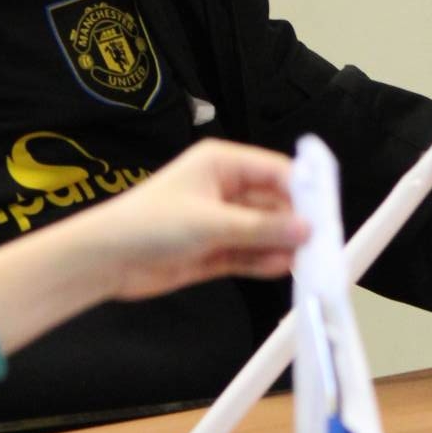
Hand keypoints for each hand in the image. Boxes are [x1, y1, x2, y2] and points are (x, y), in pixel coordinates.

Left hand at [91, 139, 307, 301]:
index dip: (303, 189)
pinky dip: (264, 261)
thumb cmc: (151, 225)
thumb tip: (307, 229)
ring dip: (282, 244)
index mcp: (223, 164)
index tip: (327, 210)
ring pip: (263, 231)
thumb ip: (261, 228)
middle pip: (273, 203)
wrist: (103, 261)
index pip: (275, 170)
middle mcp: (225, 189)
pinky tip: (284, 268)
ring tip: (308, 261)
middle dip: (295, 222)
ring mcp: (220, 222)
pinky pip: (249, 253)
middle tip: (321, 243)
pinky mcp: (214, 251)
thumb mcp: (210, 222)